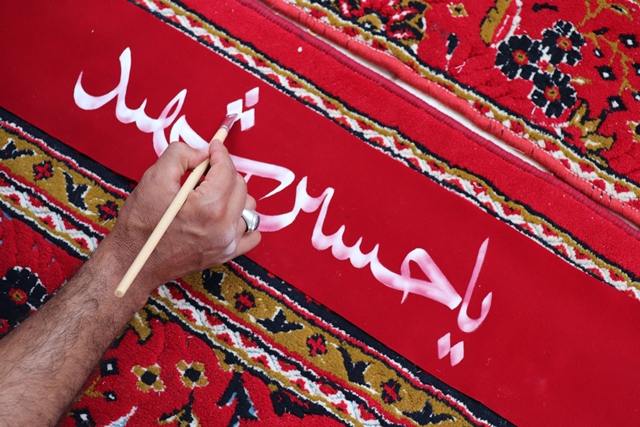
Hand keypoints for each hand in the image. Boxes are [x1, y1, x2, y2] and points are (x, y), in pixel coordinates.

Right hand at [104, 140, 260, 296]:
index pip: (227, 169)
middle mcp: (224, 226)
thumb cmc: (141, 224)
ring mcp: (227, 243)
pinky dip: (242, 221)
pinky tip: (225, 216)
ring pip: (247, 208)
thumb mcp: (154, 179)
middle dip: (224, 172)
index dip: (219, 153)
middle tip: (204, 171)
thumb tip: (203, 153)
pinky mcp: (226, 254)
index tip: (213, 147)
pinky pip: (251, 233)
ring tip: (210, 195)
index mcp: (209, 207)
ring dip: (233, 195)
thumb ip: (180, 155)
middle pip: (240, 186)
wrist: (133, 262)